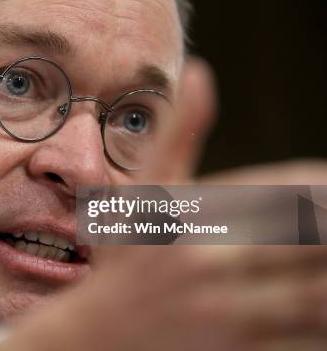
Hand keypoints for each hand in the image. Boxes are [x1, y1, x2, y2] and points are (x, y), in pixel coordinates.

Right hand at [0, 58, 326, 350]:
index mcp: (189, 218)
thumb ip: (177, 134)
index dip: (316, 184)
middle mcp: (209, 264)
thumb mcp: (140, 200)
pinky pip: (302, 338)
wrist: (92, 343)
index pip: (276, 191)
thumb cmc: (121, 265)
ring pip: (315, 296)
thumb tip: (202, 71)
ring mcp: (226, 315)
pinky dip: (324, 323)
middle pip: (306, 241)